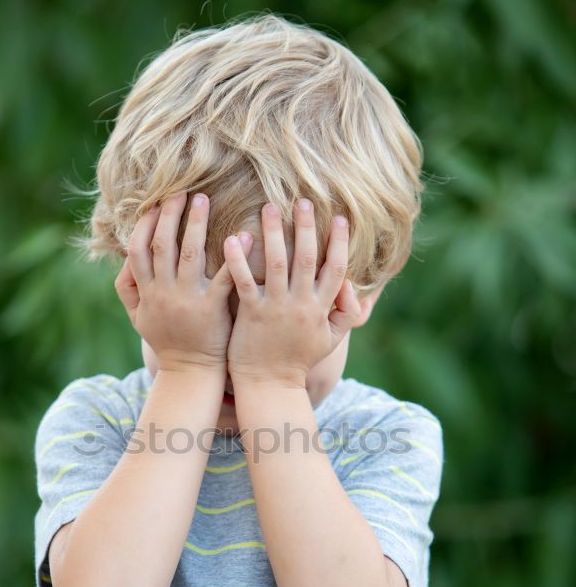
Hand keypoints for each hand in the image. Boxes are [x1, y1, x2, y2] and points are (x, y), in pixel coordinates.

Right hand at [114, 191, 252, 374]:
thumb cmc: (167, 342)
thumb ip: (128, 288)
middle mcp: (164, 292)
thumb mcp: (138, 318)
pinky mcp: (212, 309)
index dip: (145, 223)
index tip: (155, 203)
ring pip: (189, 253)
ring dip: (196, 223)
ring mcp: (187, 300)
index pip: (139, 249)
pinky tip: (245, 235)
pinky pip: (224, 277)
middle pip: (163, 244)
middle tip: (183, 190)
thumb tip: (125, 259)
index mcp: (147, 291)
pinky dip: (234, 255)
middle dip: (171, 214)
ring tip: (204, 199)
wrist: (189, 373)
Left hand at [223, 199, 361, 385]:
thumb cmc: (298, 360)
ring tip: (269, 207)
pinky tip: (234, 237)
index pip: (336, 269)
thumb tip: (351, 286)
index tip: (339, 217)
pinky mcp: (252, 315)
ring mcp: (276, 309)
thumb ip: (343, 313)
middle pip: (307, 259)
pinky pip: (245, 282)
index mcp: (321, 309)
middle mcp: (301, 305)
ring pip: (277, 264)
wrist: (270, 386)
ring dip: (274, 234)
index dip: (340, 243)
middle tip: (303, 200)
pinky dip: (239, 260)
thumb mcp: (329, 340)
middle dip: (306, 228)